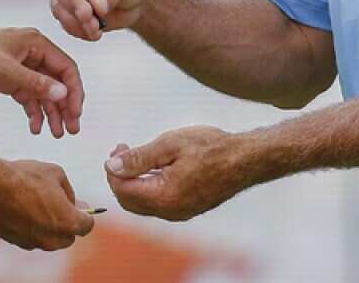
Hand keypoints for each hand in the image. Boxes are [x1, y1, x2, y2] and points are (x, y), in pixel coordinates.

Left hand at [0, 28, 84, 137]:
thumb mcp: (4, 70)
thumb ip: (35, 83)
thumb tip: (62, 94)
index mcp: (34, 42)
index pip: (66, 68)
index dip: (73, 92)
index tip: (75, 114)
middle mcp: (30, 52)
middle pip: (57, 82)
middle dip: (64, 106)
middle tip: (70, 129)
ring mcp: (18, 67)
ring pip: (43, 92)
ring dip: (50, 112)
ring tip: (54, 133)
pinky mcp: (6, 79)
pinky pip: (27, 97)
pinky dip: (32, 112)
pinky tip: (34, 127)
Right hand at [0, 160, 95, 250]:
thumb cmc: (23, 178)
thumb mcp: (55, 173)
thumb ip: (68, 190)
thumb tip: (71, 201)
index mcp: (67, 222)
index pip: (87, 226)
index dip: (84, 214)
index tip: (79, 206)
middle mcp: (52, 238)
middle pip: (69, 236)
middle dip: (67, 222)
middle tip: (59, 204)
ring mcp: (33, 243)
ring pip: (49, 238)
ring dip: (49, 226)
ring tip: (38, 204)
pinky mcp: (17, 243)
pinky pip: (32, 237)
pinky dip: (32, 227)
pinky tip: (23, 209)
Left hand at [104, 126, 248, 221]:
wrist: (247, 159)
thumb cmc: (212, 148)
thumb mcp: (170, 144)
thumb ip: (139, 158)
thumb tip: (112, 166)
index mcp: (164, 197)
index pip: (123, 189)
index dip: (114, 169)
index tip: (118, 147)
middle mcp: (170, 212)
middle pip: (129, 200)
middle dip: (120, 177)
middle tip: (122, 151)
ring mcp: (180, 213)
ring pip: (142, 203)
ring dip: (133, 182)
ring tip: (135, 156)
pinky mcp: (187, 209)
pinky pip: (158, 203)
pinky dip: (147, 187)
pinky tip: (153, 167)